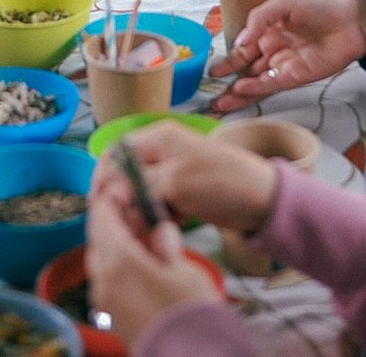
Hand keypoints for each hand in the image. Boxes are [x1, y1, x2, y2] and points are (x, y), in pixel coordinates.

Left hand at [86, 190, 221, 343]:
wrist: (191, 356)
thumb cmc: (191, 311)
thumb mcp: (184, 269)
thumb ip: (165, 244)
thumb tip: (159, 231)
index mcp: (120, 262)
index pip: (103, 218)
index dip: (110, 199)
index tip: (122, 188)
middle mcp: (104, 280)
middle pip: (97, 238)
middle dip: (111, 221)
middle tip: (132, 212)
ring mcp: (105, 300)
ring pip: (100, 260)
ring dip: (113, 244)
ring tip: (139, 239)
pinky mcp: (112, 316)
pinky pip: (106, 280)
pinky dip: (116, 266)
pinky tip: (138, 265)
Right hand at [104, 120, 277, 233]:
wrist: (265, 202)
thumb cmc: (222, 183)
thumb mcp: (175, 181)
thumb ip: (139, 183)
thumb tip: (109, 191)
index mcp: (159, 137)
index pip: (117, 151)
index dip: (104, 175)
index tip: (100, 202)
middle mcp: (163, 151)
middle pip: (128, 174)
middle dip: (125, 198)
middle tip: (131, 221)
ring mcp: (175, 172)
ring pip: (143, 192)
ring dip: (144, 211)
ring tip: (154, 227)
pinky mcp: (185, 192)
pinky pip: (161, 204)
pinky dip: (161, 216)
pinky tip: (171, 228)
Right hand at [209, 0, 365, 112]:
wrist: (355, 21)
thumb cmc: (323, 5)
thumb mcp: (285, 3)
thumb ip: (259, 19)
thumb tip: (240, 40)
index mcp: (269, 30)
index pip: (243, 48)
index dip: (228, 59)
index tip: (211, 68)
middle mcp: (274, 49)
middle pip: (246, 69)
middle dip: (228, 80)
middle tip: (209, 91)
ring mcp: (285, 64)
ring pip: (256, 81)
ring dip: (239, 92)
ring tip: (220, 101)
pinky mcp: (297, 76)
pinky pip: (272, 84)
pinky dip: (256, 88)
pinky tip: (241, 90)